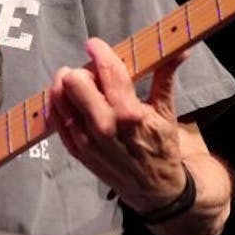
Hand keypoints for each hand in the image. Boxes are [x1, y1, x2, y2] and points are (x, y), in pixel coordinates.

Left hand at [48, 37, 188, 212]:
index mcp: (129, 113)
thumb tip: (180, 49)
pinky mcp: (75, 150)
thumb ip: (166, 76)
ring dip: (65, 85)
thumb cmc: (161, 147)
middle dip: (81, 71)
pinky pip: (54, 117)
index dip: (97, 51)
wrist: (154, 189)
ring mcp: (86, 139)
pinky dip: (58, 104)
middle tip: (90, 74)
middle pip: (74, 81)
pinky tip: (70, 101)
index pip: (107, 70)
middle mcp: (104, 125)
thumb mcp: (167, 112)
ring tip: (80, 87)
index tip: (94, 45)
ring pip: (58, 97)